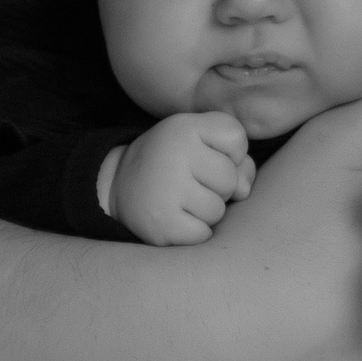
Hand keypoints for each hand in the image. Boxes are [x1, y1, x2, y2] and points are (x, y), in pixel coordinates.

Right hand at [109, 112, 254, 242]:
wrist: (118, 185)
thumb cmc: (175, 163)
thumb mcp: (202, 143)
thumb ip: (236, 159)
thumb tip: (243, 192)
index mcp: (184, 127)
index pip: (236, 138)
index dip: (231, 152)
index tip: (206, 154)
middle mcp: (173, 154)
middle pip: (230, 179)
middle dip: (218, 186)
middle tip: (191, 181)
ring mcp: (166, 190)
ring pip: (218, 210)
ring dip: (206, 211)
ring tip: (181, 200)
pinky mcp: (162, 223)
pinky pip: (203, 234)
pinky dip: (194, 231)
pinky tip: (175, 218)